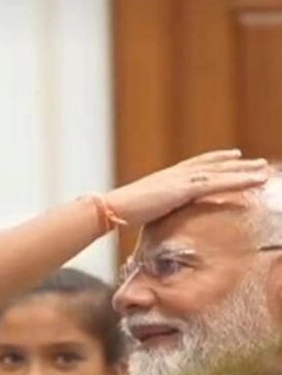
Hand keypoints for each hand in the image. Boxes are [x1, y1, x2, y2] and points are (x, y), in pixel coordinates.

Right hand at [104, 150, 269, 225]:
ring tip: (265, 171)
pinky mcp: (183, 189)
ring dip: (244, 171)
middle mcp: (175, 174)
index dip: (216, 159)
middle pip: (213, 165)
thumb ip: (153, 211)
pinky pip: (218, 183)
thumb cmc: (119, 213)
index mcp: (165, 178)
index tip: (233, 155)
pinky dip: (239, 180)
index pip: (196, 164)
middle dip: (237, 164)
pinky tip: (255, 181)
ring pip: (220, 172)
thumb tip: (152, 220)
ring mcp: (179, 180)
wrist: (111, 209)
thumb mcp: (141, 211)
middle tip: (259, 162)